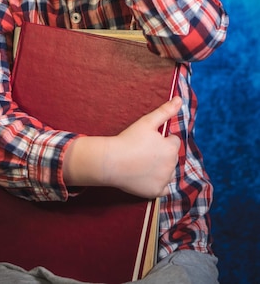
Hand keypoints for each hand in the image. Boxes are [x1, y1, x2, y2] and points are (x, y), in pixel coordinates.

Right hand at [63, 97, 181, 198]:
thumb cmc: (129, 139)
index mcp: (171, 148)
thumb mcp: (147, 122)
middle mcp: (172, 165)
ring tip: (143, 163)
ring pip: (169, 172)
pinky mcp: (156, 192)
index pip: (173, 141)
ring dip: (162, 168)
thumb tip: (180, 99)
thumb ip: (165, 111)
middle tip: (143, 151)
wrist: (111, 161)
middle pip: (172, 157)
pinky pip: (164, 188)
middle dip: (162, 154)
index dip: (161, 139)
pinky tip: (147, 177)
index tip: (148, 140)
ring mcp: (164, 180)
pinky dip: (159, 184)